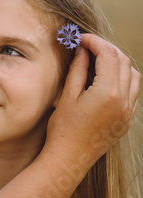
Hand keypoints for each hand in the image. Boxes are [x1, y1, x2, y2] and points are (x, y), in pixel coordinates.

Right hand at [44, 34, 140, 169]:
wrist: (69, 159)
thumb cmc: (63, 130)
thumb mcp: (68, 96)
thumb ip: (78, 69)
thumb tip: (82, 49)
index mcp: (108, 93)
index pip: (108, 55)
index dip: (94, 42)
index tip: (81, 39)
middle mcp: (123, 100)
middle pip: (123, 61)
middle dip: (106, 49)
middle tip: (88, 46)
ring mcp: (128, 111)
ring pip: (133, 74)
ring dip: (118, 62)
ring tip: (99, 60)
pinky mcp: (127, 119)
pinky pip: (133, 91)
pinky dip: (124, 78)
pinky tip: (107, 78)